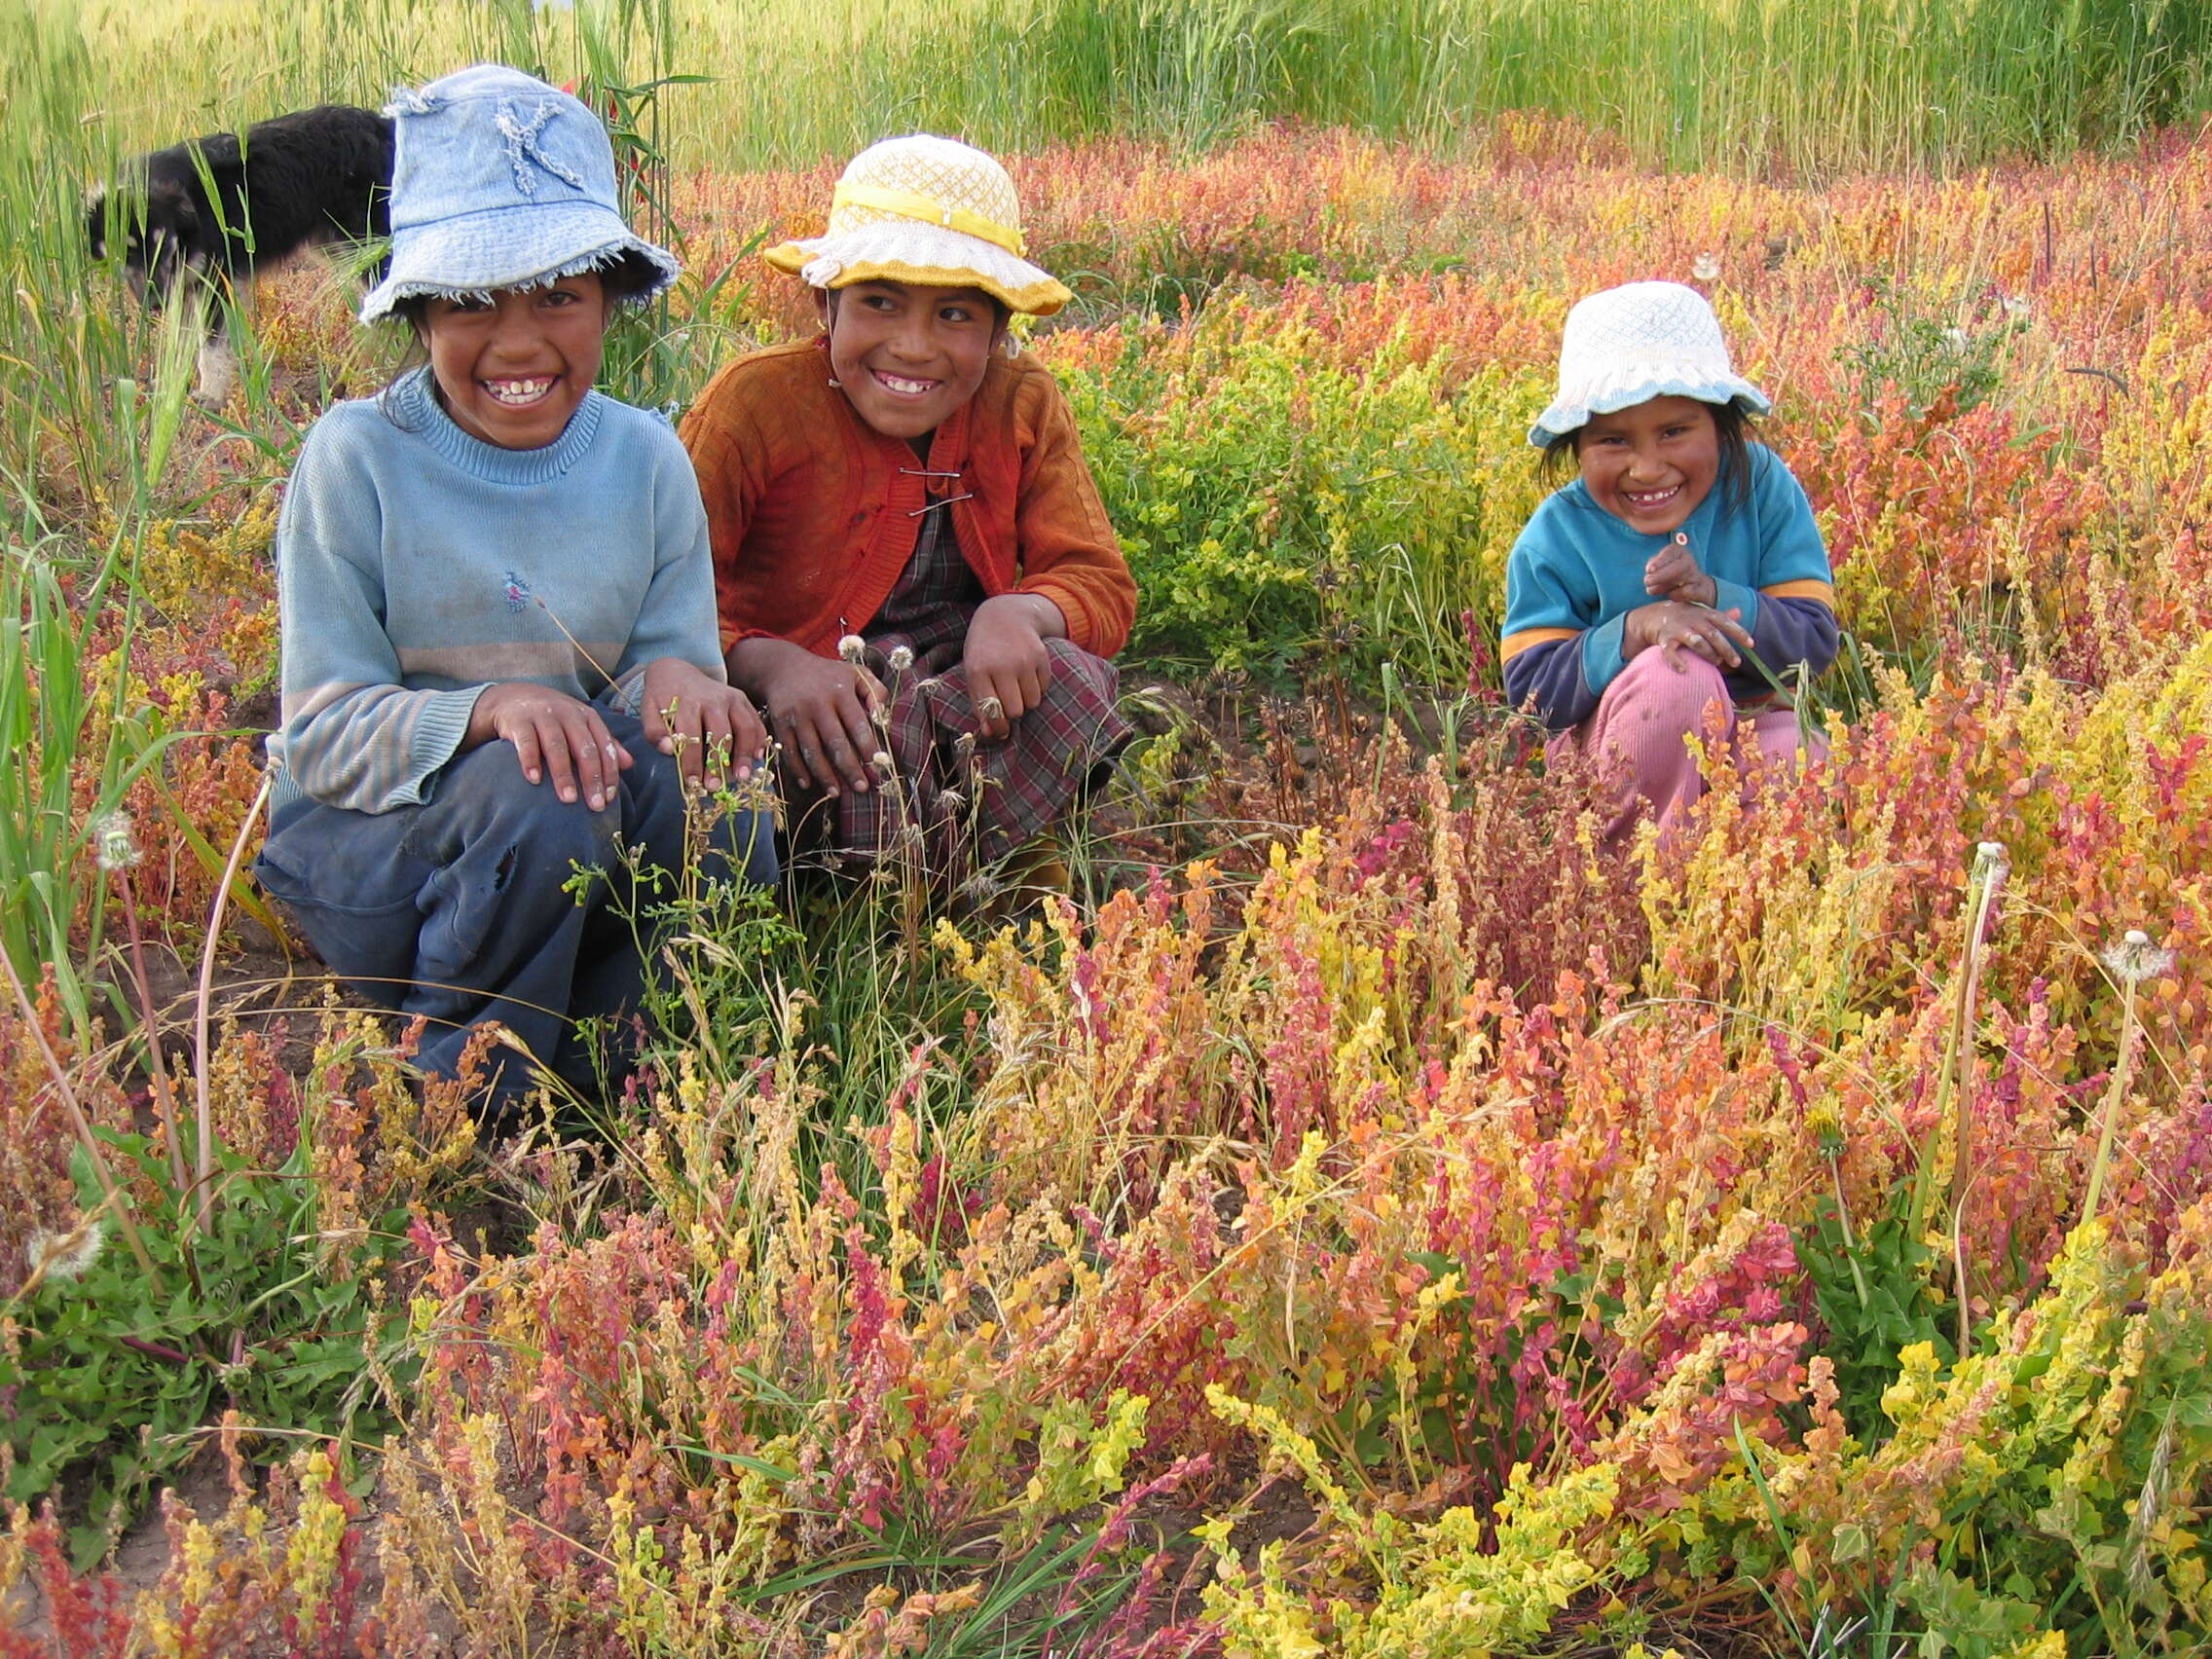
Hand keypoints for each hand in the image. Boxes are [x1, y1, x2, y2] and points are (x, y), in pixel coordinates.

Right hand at [467, 682, 632, 809]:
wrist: (514, 697)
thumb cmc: (555, 718)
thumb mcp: (582, 725)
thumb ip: (604, 743)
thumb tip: (629, 764)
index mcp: (588, 716)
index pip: (604, 746)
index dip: (609, 773)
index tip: (609, 798)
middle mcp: (568, 714)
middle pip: (584, 748)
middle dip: (592, 779)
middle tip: (595, 805)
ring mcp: (543, 715)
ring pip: (557, 746)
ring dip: (563, 774)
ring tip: (568, 799)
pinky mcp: (519, 720)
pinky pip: (526, 742)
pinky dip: (530, 761)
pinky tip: (534, 780)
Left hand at [641, 657, 766, 789]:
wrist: (677, 671)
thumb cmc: (663, 697)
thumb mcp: (649, 710)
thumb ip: (654, 730)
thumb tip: (668, 750)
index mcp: (688, 702)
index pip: (692, 737)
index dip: (692, 762)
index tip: (692, 783)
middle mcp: (713, 699)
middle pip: (721, 734)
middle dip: (719, 763)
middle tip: (715, 786)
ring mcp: (731, 697)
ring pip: (745, 728)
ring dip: (744, 754)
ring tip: (742, 777)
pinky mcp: (742, 699)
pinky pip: (755, 721)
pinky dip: (759, 740)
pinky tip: (756, 758)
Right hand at [729, 637, 886, 796]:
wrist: (782, 667)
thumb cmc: (827, 674)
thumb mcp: (854, 673)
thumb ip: (875, 691)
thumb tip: (882, 717)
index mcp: (840, 691)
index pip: (857, 724)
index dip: (868, 747)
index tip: (878, 766)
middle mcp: (817, 703)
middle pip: (835, 743)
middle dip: (850, 768)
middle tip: (862, 788)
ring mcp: (797, 714)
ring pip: (812, 751)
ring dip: (824, 775)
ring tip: (837, 793)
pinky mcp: (780, 723)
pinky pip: (789, 751)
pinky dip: (798, 770)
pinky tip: (808, 784)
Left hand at [963, 594, 1060, 741]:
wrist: (1004, 616)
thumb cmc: (984, 650)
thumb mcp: (974, 673)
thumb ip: (979, 703)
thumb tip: (990, 734)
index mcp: (979, 671)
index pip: (992, 711)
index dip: (998, 726)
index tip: (1001, 731)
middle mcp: (1002, 666)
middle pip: (1015, 711)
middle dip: (1013, 711)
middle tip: (1008, 701)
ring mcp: (1024, 660)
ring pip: (1032, 702)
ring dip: (1026, 699)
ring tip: (1017, 685)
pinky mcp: (1041, 657)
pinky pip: (1044, 688)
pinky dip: (1037, 686)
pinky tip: (1027, 673)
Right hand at [1623, 601, 1752, 671]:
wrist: (1653, 616)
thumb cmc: (1684, 616)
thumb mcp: (1702, 612)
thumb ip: (1720, 616)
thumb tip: (1739, 612)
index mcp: (1705, 614)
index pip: (1725, 622)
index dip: (1739, 632)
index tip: (1751, 644)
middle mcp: (1693, 620)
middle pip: (1713, 635)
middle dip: (1726, 649)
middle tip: (1736, 663)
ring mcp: (1679, 630)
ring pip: (1696, 643)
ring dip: (1708, 654)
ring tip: (1716, 663)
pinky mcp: (1665, 640)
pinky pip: (1670, 652)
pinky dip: (1676, 661)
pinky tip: (1684, 670)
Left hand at [1644, 534, 1717, 606]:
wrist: (1695, 588)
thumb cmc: (1670, 576)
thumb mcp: (1659, 567)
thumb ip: (1654, 567)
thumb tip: (1650, 571)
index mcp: (1678, 552)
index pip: (1671, 552)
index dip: (1660, 561)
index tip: (1649, 570)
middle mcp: (1689, 562)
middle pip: (1679, 566)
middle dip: (1662, 574)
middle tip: (1647, 582)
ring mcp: (1697, 576)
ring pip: (1684, 578)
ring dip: (1666, 586)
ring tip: (1652, 590)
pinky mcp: (1703, 589)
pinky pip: (1691, 592)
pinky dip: (1678, 594)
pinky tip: (1670, 596)